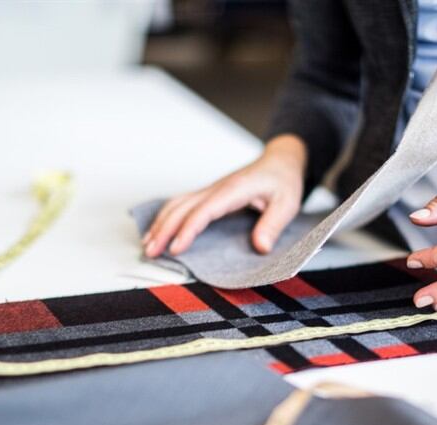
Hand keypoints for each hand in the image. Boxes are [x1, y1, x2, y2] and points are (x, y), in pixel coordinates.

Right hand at [144, 134, 305, 257]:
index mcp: (234, 190)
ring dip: (160, 223)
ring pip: (177, 204)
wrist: (280, 160)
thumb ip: (273, 224)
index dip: (187, 230)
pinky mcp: (209, 193)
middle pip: (182, 208)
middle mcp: (217, 188)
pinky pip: (182, 203)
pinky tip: (159, 230)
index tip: (176, 249)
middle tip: (151, 253)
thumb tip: (260, 247)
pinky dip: (166, 216)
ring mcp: (210, 189)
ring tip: (148, 245)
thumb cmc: (283, 180)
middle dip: (163, 230)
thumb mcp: (288, 203)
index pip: (204, 211)